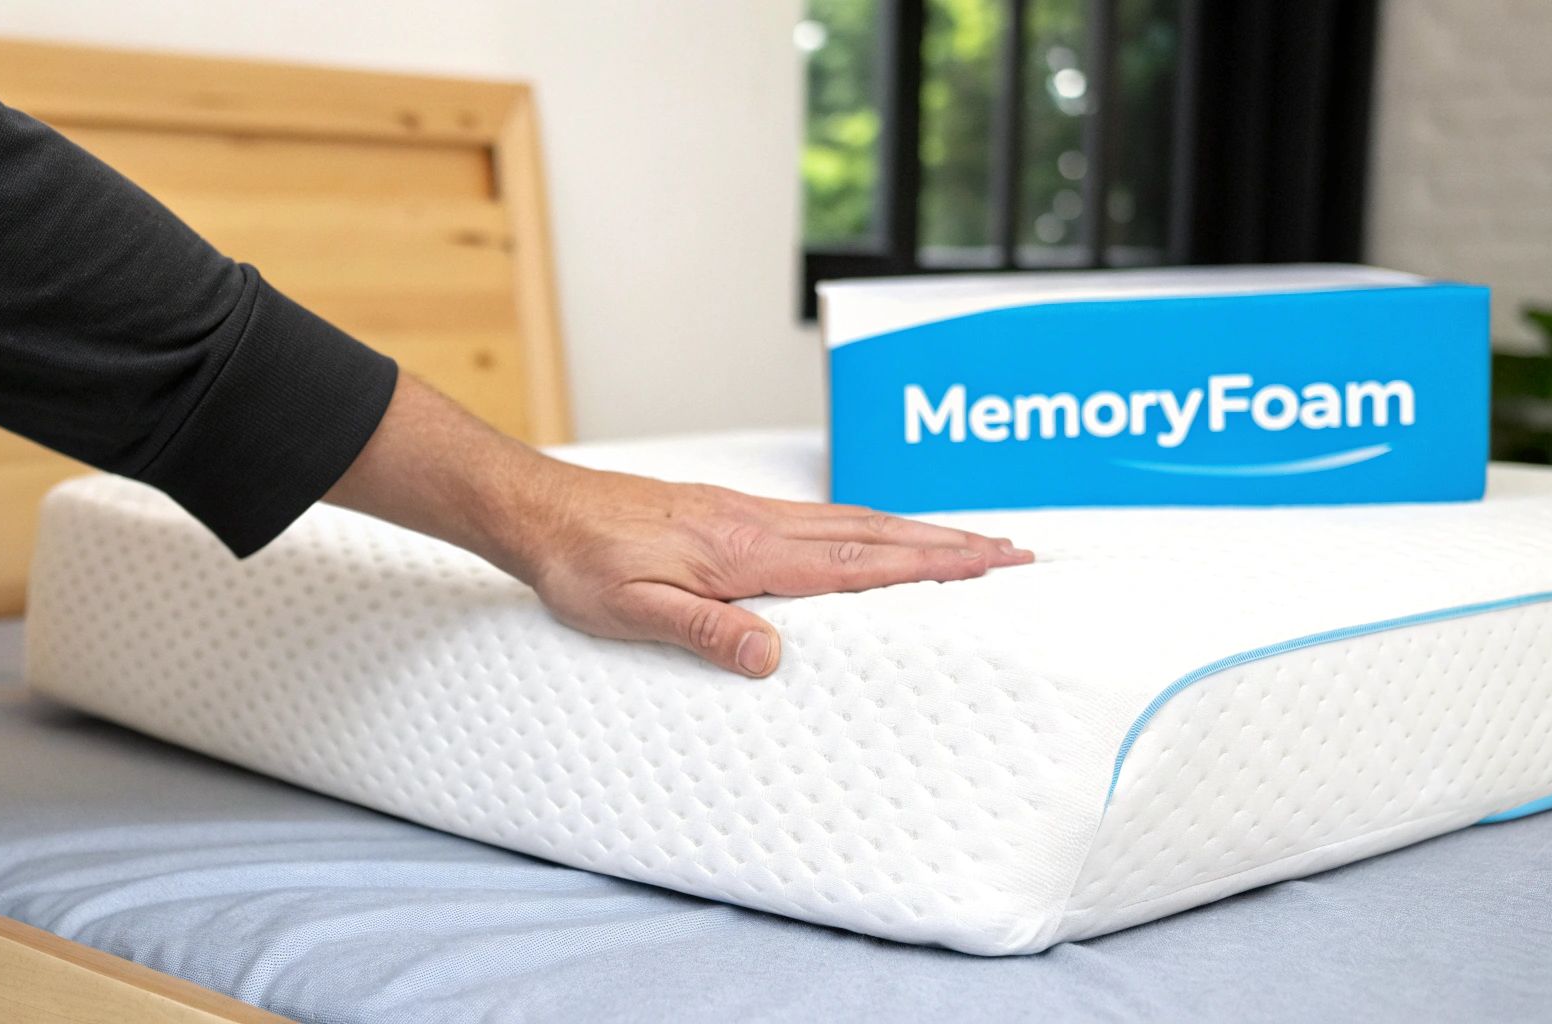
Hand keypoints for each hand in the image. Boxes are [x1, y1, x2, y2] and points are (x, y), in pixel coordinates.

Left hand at [521, 466, 1031, 675]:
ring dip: (914, 531)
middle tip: (1012, 550)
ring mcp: (745, 513)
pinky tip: (872, 536)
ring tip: (965, 542)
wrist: (540, 510)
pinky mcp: (727, 512)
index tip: (991, 560)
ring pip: (851, 521)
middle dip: (947, 542)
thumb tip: (773, 656)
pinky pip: (819, 519)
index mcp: (746, 552)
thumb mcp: (633, 612)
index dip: (930, 564)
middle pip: (874, 532)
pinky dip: (867, 526)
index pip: (860, 562)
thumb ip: (705, 630)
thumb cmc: (581, 564)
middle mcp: (757, 525)